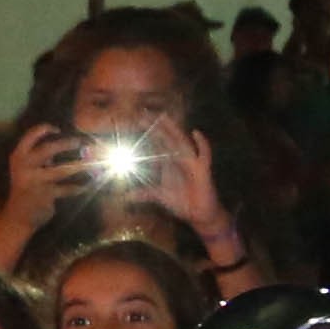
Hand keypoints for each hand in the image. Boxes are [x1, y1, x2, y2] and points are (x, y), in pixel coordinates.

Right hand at [0, 122, 79, 216]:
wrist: (18, 217)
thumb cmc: (25, 189)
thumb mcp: (25, 170)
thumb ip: (40, 159)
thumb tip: (62, 146)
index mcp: (19, 157)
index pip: (30, 137)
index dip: (43, 129)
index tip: (57, 128)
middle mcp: (25, 167)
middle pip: (48, 150)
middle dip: (66, 144)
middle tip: (80, 141)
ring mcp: (36, 181)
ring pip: (61, 170)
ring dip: (79, 166)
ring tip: (93, 162)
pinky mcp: (46, 195)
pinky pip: (66, 189)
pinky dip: (77, 188)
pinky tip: (86, 186)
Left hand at [129, 112, 227, 237]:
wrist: (199, 214)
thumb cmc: (182, 202)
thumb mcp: (159, 197)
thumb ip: (144, 194)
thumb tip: (125, 197)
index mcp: (168, 163)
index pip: (156, 143)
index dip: (147, 132)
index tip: (135, 120)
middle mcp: (179, 159)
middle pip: (166, 138)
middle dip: (155, 126)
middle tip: (142, 114)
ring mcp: (191, 163)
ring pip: (181, 142)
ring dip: (172, 130)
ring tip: (163, 117)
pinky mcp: (202, 170)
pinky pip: (204, 154)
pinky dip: (202, 144)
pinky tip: (195, 133)